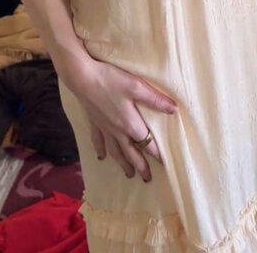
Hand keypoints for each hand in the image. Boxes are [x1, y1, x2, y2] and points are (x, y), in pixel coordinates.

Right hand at [59, 52, 177, 182]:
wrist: (82, 78)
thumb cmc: (111, 80)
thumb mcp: (137, 87)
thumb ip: (155, 99)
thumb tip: (174, 110)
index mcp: (130, 124)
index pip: (146, 142)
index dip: (156, 153)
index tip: (164, 164)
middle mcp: (117, 131)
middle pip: (131, 152)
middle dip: (140, 166)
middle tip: (147, 179)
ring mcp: (104, 128)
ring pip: (115, 152)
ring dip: (123, 164)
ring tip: (128, 174)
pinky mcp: (94, 123)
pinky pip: (98, 142)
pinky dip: (101, 150)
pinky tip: (101, 157)